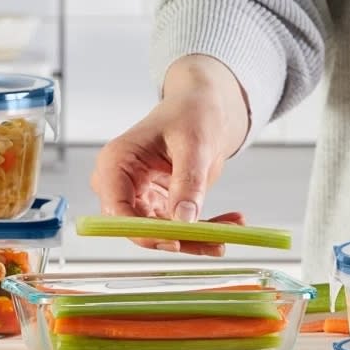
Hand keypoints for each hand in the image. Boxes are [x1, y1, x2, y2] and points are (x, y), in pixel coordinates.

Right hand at [90, 55, 249, 255]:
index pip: (117, 210)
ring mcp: (138, 197)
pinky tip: (231, 222)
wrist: (201, 108)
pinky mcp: (157, 205)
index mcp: (116, 162)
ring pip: (162, 233)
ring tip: (233, 228)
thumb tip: (183, 219)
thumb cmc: (191, 113)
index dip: (142, 232)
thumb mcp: (194, 143)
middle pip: (140, 227)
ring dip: (198, 237)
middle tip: (217, 240)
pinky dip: (204, 228)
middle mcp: (120, 184)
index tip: (176, 241)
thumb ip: (187, 181)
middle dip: (179, 238)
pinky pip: (177, 227)